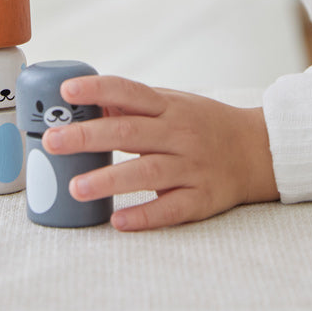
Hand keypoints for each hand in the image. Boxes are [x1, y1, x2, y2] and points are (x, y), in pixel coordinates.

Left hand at [42, 75, 278, 230]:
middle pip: (129, 132)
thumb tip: (86, 104)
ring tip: (76, 187)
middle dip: (88, 137)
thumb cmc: (204, 125)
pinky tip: (118, 220)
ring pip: (147, 172)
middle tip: (52, 141)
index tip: (66, 91)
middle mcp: (180, 133)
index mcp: (168, 106)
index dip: (98, 89)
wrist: (259, 150)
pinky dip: (145, 215)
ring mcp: (192, 166)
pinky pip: (172, 208)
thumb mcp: (173, 105)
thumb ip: (133, 107)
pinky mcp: (202, 198)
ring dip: (109, 180)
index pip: (129, 91)